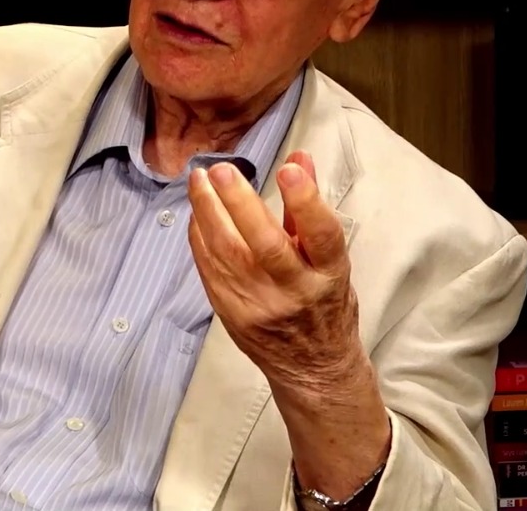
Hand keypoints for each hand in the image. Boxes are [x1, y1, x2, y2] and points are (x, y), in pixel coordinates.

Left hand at [185, 151, 360, 399]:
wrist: (313, 367)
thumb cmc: (324, 303)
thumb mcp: (330, 259)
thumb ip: (308, 208)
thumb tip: (299, 158)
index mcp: (329, 274)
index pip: (322, 235)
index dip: (306, 201)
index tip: (287, 169)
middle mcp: (296, 291)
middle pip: (266, 245)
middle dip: (239, 202)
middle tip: (219, 169)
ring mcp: (260, 305)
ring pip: (228, 254)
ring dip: (207, 212)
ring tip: (198, 180)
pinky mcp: (232, 313)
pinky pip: (209, 268)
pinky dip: (199, 236)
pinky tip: (196, 212)